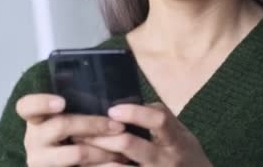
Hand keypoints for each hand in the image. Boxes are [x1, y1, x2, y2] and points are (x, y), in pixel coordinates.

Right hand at [15, 94, 128, 165]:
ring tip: (124, 149)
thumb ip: (77, 103)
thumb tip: (98, 78)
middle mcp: (33, 140)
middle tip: (117, 126)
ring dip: (104, 150)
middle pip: (61, 126)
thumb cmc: (72, 137)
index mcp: (36, 119)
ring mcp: (41, 161)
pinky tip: (118, 163)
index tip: (61, 102)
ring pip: (76, 153)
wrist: (64, 166)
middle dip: (93, 125)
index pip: (26, 106)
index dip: (41, 102)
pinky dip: (103, 166)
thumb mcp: (69, 119)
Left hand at [80, 102, 212, 166]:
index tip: (113, 109)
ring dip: (95, 159)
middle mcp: (166, 159)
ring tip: (78, 150)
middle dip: (102, 137)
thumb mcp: (180, 133)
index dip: (135, 113)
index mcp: (176, 139)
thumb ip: (158, 118)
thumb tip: (126, 102)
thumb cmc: (184, 154)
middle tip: (80, 130)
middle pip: (130, 145)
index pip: (159, 120)